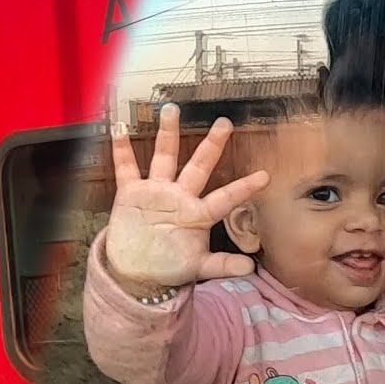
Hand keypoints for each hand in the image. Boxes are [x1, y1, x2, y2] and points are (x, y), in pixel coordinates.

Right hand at [105, 103, 269, 292]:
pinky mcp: (131, 194)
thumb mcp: (196, 268)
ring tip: (171, 110)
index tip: (264, 176)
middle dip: (211, 145)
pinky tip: (119, 128)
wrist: (135, 273)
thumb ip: (221, 265)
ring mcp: (156, 193)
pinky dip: (121, 149)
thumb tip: (249, 269)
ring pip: (164, 158)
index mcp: (198, 215)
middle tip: (224, 123)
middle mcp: (180, 198)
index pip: (225, 198)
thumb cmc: (168, 269)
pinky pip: (126, 168)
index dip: (243, 188)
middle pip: (198, 166)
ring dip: (167, 135)